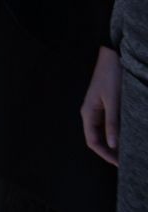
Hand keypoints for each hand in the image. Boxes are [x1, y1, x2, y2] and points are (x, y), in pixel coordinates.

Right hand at [81, 46, 121, 165]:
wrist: (113, 55)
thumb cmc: (112, 76)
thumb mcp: (114, 100)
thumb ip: (112, 123)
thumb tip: (113, 145)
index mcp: (88, 113)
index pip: (92, 141)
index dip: (106, 155)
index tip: (121, 164)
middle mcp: (91, 113)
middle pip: (98, 139)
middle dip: (112, 152)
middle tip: (129, 161)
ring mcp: (99, 109)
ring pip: (105, 132)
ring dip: (116, 143)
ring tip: (131, 151)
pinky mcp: (108, 105)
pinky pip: (111, 124)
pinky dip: (119, 132)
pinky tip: (130, 135)